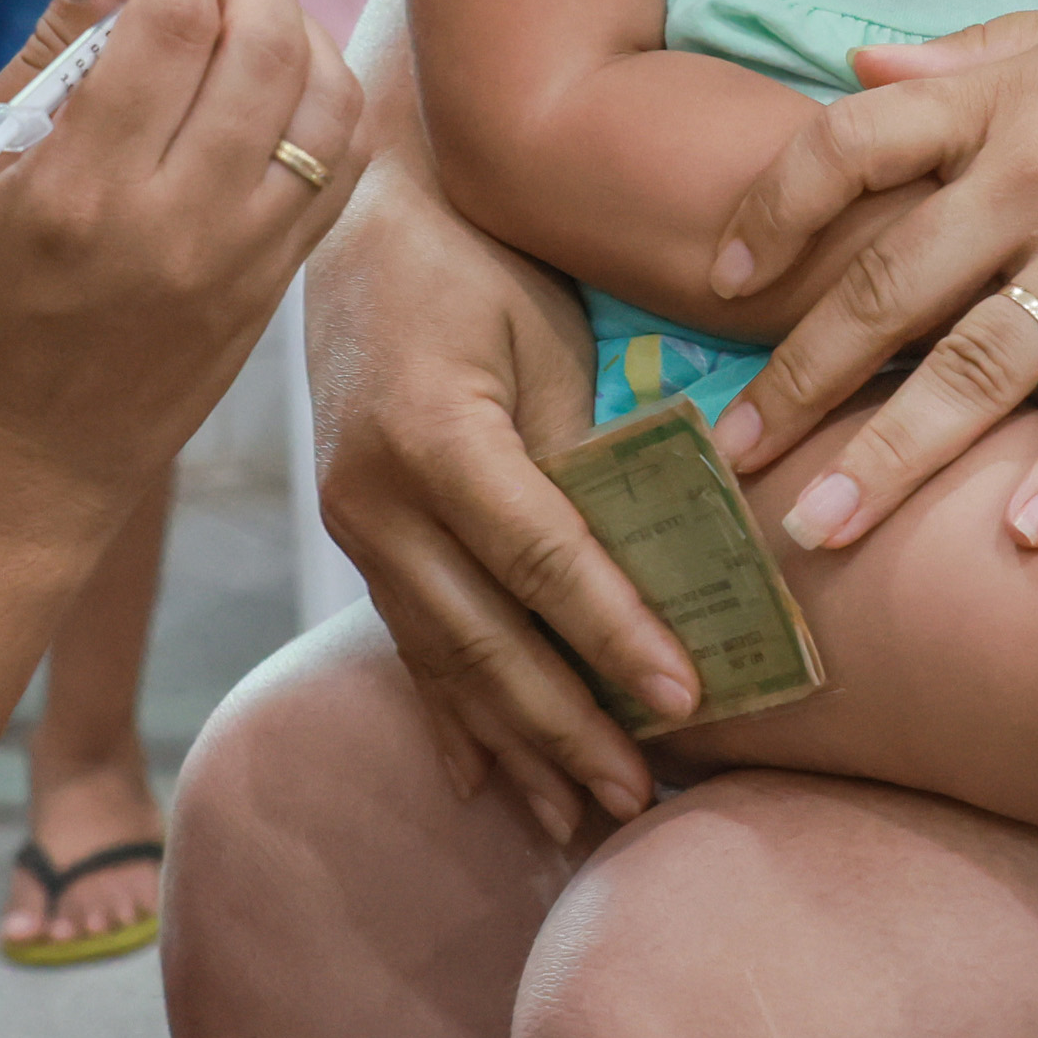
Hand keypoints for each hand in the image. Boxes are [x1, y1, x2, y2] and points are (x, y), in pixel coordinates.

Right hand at [0, 0, 363, 532]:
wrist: (16, 464)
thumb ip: (43, 50)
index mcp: (82, 190)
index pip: (169, 20)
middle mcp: (178, 225)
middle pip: (262, 45)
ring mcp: (242, 263)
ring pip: (325, 101)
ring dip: (298, 25)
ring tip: (247, 8)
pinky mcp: (277, 290)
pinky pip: (341, 166)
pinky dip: (326, 96)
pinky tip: (280, 75)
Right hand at [304, 12, 699, 838]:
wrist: (361, 219)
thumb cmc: (481, 255)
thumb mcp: (543, 331)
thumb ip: (586, 447)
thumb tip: (658, 559)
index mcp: (432, 431)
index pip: (539, 557)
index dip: (613, 633)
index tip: (685, 699)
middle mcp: (376, 494)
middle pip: (483, 636)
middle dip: (566, 726)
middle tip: (640, 797)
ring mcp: (353, 524)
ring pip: (442, 658)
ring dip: (514, 745)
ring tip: (579, 818)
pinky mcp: (352, 536)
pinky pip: (407, 644)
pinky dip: (452, 716)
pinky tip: (481, 784)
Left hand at [703, 0, 1037, 560]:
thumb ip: (967, 54)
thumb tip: (852, 62)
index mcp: (1006, 104)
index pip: (851, 145)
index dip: (773, 207)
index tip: (718, 276)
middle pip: (890, 286)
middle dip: (800, 379)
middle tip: (729, 458)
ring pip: (977, 368)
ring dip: (892, 457)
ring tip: (819, 529)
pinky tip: (1013, 537)